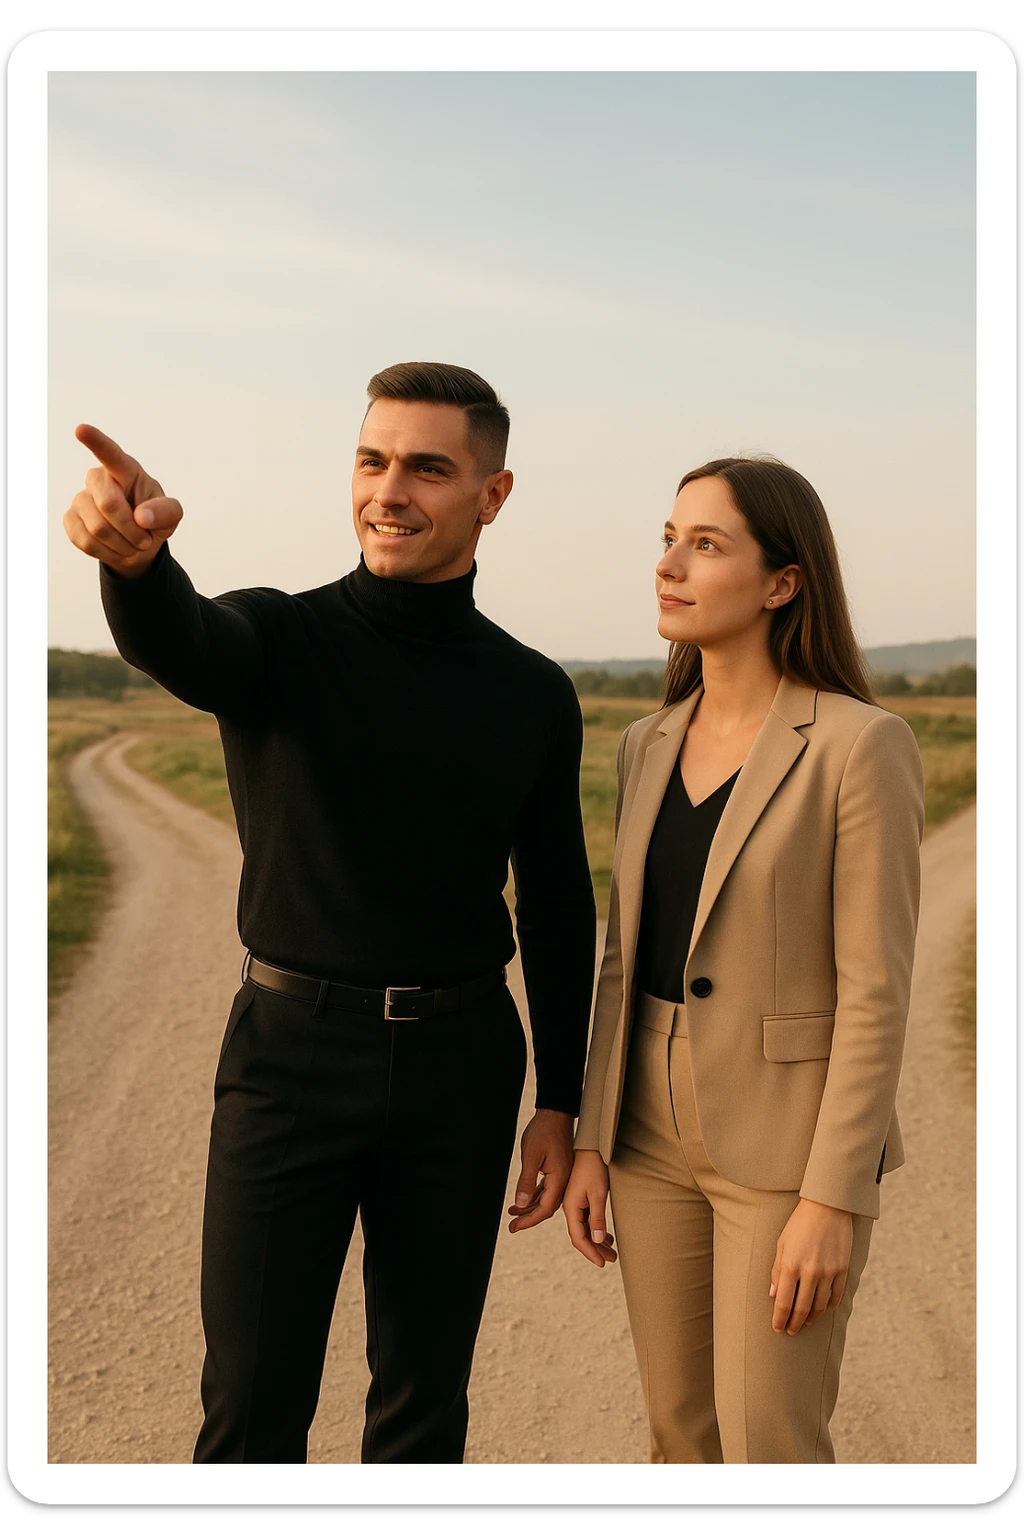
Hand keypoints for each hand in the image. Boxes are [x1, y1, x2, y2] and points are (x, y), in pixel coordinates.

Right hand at [63, 424, 182, 578]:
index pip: (110, 453)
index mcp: (125, 469)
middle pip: (108, 504)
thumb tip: (141, 516)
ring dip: (122, 545)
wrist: (137, 543)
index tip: (81, 429)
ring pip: (97, 528)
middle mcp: (98, 479)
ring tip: (132, 544)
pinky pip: (86, 542)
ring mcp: (81, 499)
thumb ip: (165, 512)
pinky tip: (116, 548)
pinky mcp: (70, 520)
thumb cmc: (154, 519)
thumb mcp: (172, 515)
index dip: (95, 441)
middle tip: (145, 540)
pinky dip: (108, 553)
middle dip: (131, 530)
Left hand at [506, 1109, 573, 1233]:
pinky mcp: (558, 1168)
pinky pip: (547, 1188)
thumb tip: (521, 1204)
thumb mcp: (531, 1156)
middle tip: (512, 1226)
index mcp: (560, 1178)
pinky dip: (535, 1195)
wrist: (555, 1112)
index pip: (545, 1209)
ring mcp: (562, 1174)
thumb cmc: (543, 1130)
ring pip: (547, 1198)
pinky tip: (525, 1198)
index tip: (515, 1227)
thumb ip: (526, 1181)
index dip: (529, 1220)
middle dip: (529, 1218)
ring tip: (514, 1214)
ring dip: (531, 1207)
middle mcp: (564, 1180)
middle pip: (547, 1207)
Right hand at [562, 1149, 617, 1266]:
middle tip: (612, 1260)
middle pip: (581, 1235)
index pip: (579, 1237)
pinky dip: (596, 1229)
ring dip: (597, 1240)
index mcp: (570, 1207)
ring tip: (612, 1250)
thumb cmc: (593, 1168)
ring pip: (585, 1228)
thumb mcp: (597, 1194)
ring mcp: (575, 1203)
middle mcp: (570, 1207)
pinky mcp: (580, 1198)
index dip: (590, 1252)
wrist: (590, 1147)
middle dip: (596, 1249)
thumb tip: (597, 1240)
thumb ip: (597, 1218)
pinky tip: (606, 1235)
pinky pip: (587, 1219)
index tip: (602, 1263)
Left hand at [770, 1198, 852, 1334]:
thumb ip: (778, 1271)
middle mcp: (810, 1272)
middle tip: (790, 1331)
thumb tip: (774, 1295)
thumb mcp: (782, 1244)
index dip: (780, 1319)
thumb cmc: (799, 1224)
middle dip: (794, 1323)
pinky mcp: (843, 1269)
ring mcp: (829, 1272)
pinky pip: (836, 1295)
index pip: (784, 1303)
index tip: (777, 1328)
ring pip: (820, 1306)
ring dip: (811, 1318)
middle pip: (802, 1309)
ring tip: (805, 1322)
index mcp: (791, 1265)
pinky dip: (828, 1306)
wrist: (827, 1206)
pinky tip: (822, 1309)